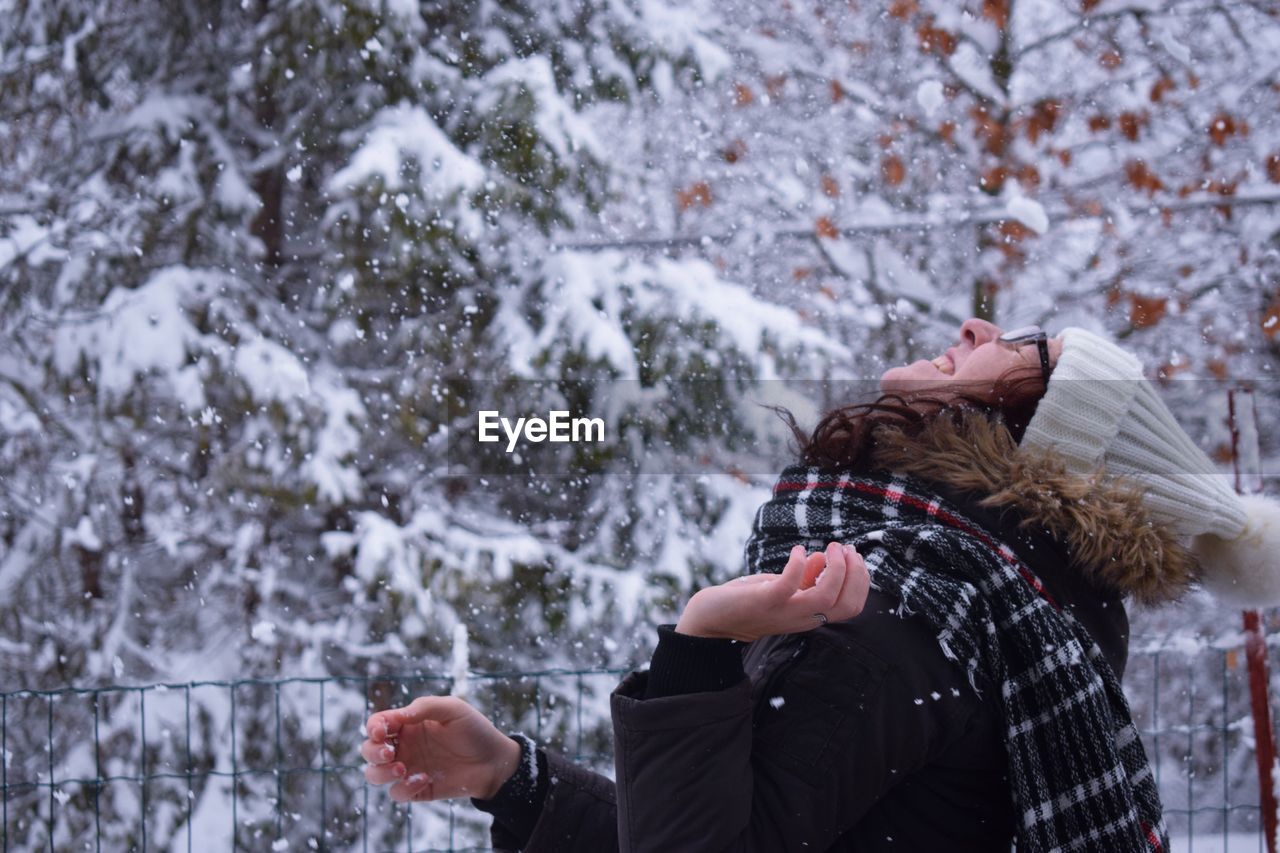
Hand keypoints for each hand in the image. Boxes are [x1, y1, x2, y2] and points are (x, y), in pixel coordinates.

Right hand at [361, 695, 521, 802]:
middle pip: (369, 750)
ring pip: (374, 775)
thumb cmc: (474, 730)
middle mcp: (404, 746)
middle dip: (372, 752)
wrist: (495, 761)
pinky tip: (424, 778)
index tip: (383, 731)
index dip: (374, 727)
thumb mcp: (452, 709)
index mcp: (408, 724)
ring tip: (402, 768)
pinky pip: (396, 793)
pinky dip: (404, 788)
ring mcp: (408, 768)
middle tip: (391, 752)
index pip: (377, 724)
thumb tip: (395, 717)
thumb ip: (424, 707)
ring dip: (380, 772)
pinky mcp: (417, 789)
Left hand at [674, 542, 869, 641]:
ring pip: (826, 597)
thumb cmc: (749, 601)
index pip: (851, 607)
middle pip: (847, 604)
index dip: (860, 580)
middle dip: (855, 573)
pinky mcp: (765, 601)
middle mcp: (802, 618)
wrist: (712, 619)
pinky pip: (790, 584)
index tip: (852, 555)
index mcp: (811, 615)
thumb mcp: (783, 589)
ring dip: (835, 568)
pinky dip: (798, 563)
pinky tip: (796, 551)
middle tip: (844, 549)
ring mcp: (784, 611)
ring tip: (828, 547)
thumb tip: (822, 558)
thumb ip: (805, 578)